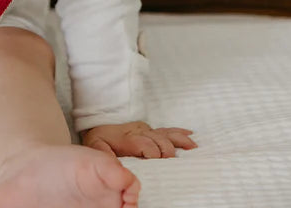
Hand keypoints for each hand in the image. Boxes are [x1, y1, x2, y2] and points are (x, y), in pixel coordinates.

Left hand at [80, 120, 196, 158]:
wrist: (98, 124)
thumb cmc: (99, 140)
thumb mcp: (97, 147)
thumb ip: (106, 156)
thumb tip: (119, 166)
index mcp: (129, 138)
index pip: (146, 145)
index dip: (154, 153)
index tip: (159, 161)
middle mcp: (140, 132)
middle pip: (159, 140)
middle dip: (167, 150)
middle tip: (174, 160)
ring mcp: (147, 130)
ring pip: (166, 134)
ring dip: (179, 140)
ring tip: (192, 147)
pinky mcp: (150, 129)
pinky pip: (167, 130)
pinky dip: (179, 133)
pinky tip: (191, 135)